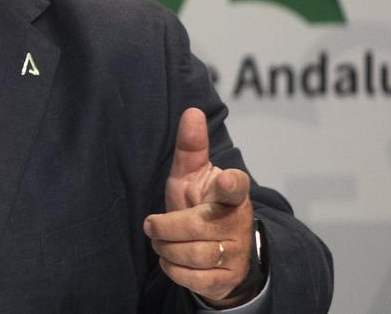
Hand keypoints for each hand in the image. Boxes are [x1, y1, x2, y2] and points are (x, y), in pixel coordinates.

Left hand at [143, 108, 256, 306]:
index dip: (230, 184)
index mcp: (232, 194)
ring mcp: (236, 253)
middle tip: (151, 225)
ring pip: (194, 254)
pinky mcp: (227, 278)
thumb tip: (192, 111)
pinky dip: (173, 269)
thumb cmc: (200, 204)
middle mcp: (238, 223)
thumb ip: (191, 148)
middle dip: (165, 227)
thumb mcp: (192, 176)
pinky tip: (169, 259)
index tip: (223, 180)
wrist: (218, 252)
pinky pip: (194, 278)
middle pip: (196, 226)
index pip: (236, 187)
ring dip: (166, 248)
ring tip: (159, 241)